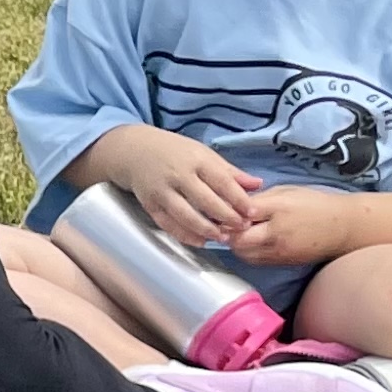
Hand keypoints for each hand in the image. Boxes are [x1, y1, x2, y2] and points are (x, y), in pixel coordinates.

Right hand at [92, 124, 260, 246]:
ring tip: (223, 238)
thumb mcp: (203, 154)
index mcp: (196, 160)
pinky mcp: (149, 204)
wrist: (133, 150)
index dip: (239, 199)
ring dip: (206, 230)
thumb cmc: (174, 152)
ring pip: (186, 215)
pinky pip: (167, 224)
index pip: (222, 182)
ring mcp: (162, 191)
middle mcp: (178, 175)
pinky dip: (184, 235)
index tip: (252, 212)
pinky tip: (200, 241)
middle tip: (241, 228)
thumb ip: (230, 172)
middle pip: (205, 201)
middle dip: (226, 217)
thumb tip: (258, 185)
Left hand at [226, 187, 366, 269]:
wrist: (344, 227)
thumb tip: (232, 204)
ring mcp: (280, 252)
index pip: (241, 215)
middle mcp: (277, 234)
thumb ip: (258, 199)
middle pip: (238, 240)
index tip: (222, 209)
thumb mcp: (285, 192)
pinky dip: (247, 252)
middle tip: (226, 223)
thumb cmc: (314, 204)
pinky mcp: (282, 263)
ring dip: (236, 244)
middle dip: (228, 232)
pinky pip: (255, 260)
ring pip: (243, 254)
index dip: (227, 214)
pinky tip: (252, 241)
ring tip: (240, 232)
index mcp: (278, 210)